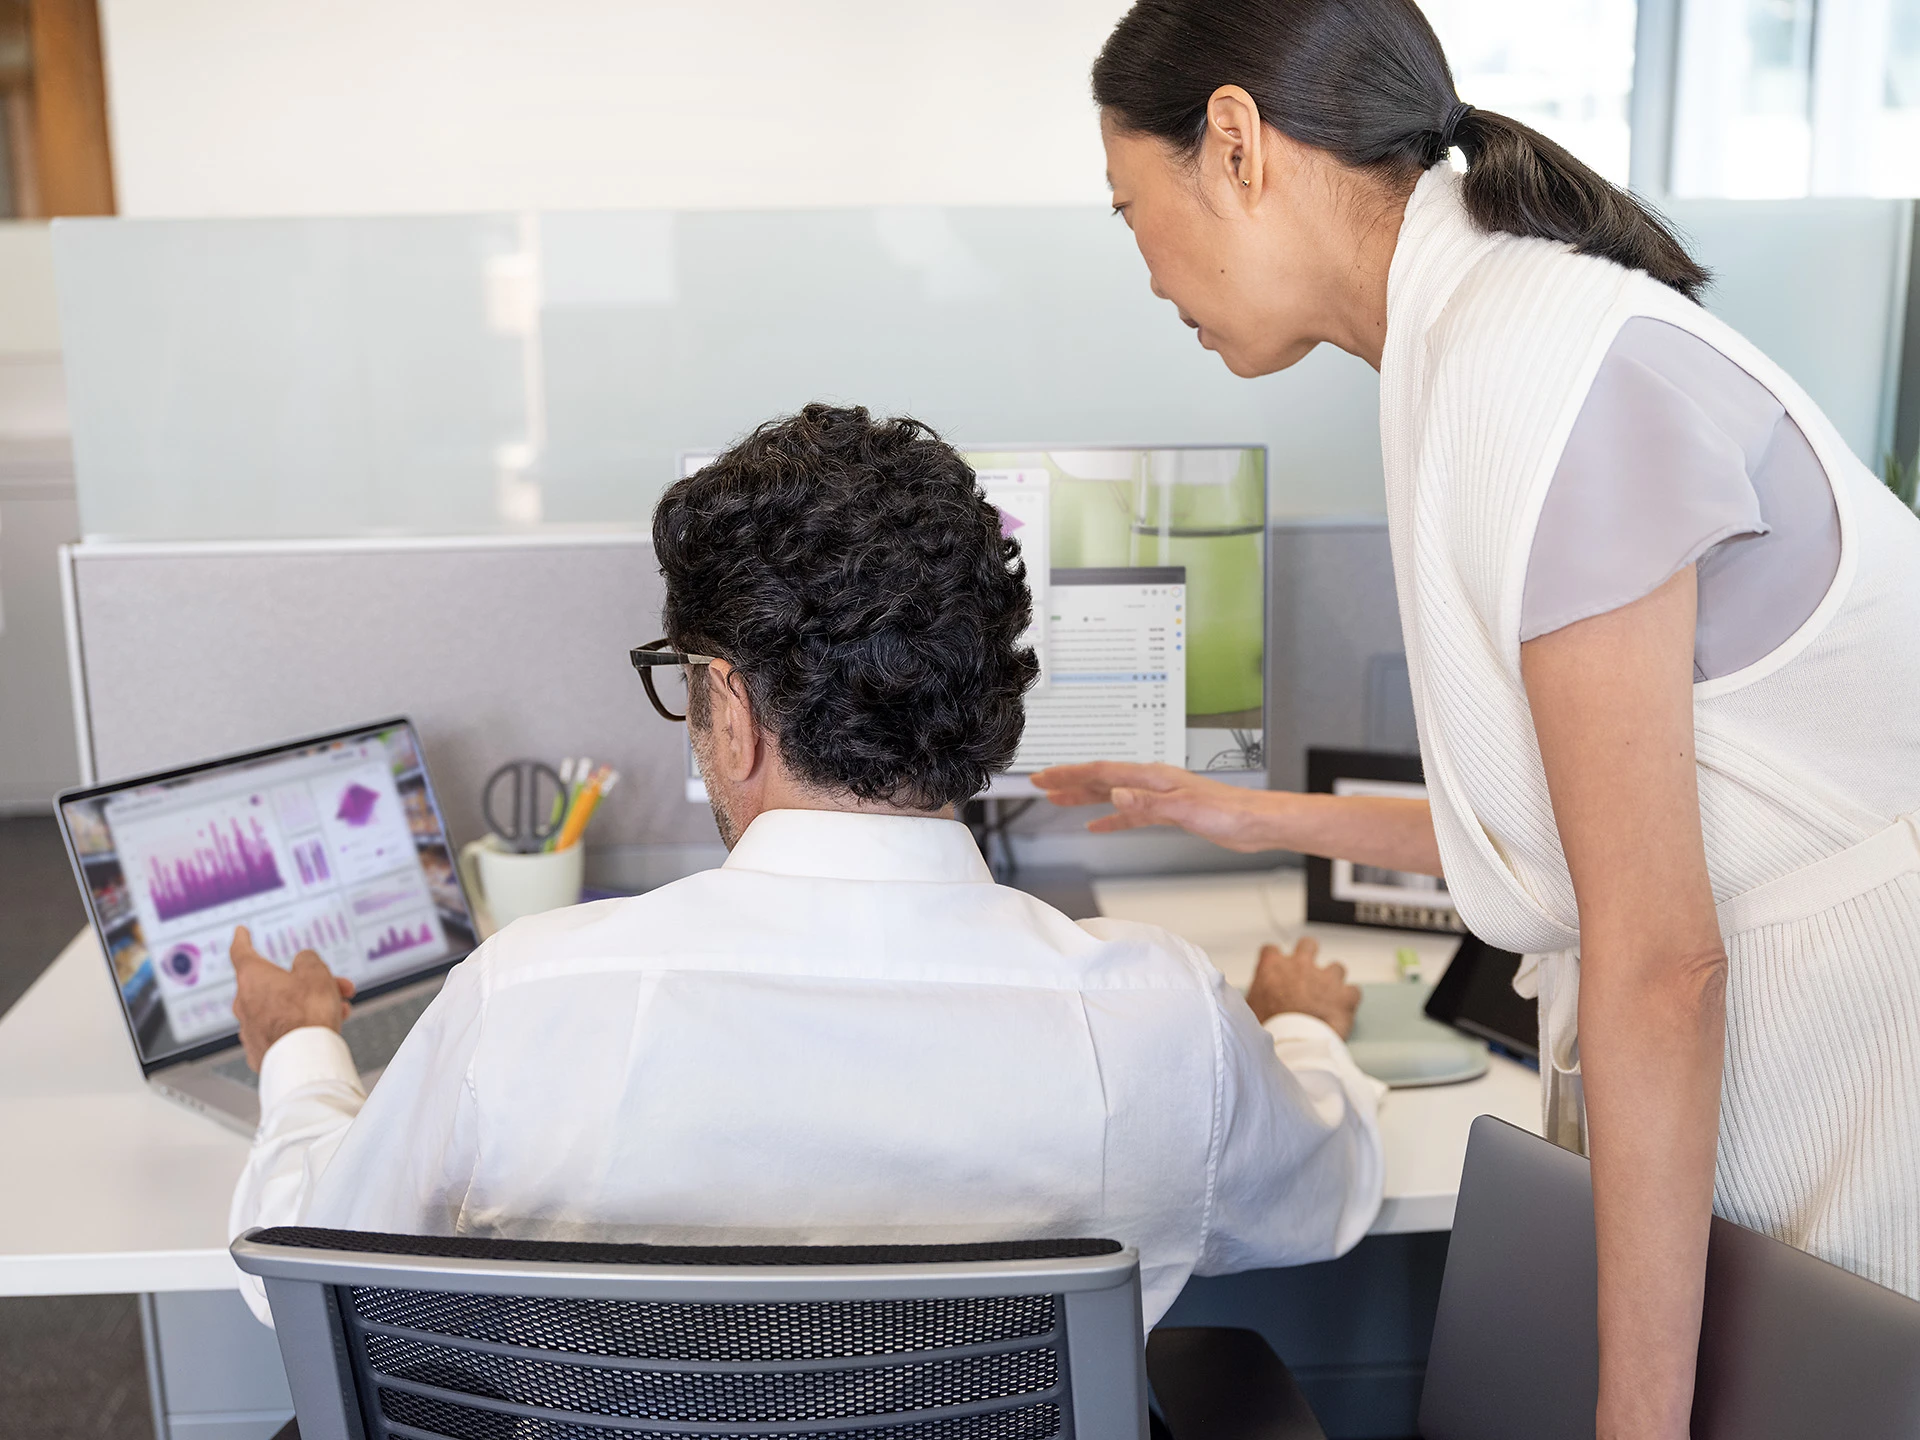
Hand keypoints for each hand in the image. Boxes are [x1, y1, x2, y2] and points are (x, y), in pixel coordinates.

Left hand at [230, 926, 354, 1070]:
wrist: (304, 1060)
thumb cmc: (307, 1016)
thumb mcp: (316, 973)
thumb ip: (308, 960)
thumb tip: (303, 962)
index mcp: (253, 978)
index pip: (242, 952)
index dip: (242, 940)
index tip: (240, 933)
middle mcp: (245, 1003)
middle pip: (275, 984)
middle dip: (305, 982)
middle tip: (333, 984)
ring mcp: (250, 1029)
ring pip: (281, 1009)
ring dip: (307, 1006)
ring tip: (338, 1010)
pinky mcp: (260, 1051)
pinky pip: (280, 1031)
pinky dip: (298, 1027)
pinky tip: (320, 1030)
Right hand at [1030, 761, 1288, 852]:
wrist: (1256, 823)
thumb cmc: (1230, 812)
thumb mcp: (1185, 808)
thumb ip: (1148, 803)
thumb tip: (1115, 795)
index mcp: (1153, 776)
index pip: (1101, 772)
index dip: (1070, 775)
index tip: (1044, 778)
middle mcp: (1152, 782)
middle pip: (1101, 779)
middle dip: (1069, 781)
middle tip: (1040, 785)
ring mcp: (1160, 796)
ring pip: (1112, 795)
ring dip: (1084, 798)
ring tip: (1059, 801)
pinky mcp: (1169, 813)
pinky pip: (1130, 814)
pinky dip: (1111, 819)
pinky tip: (1098, 826)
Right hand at [1243, 936, 1360, 1037]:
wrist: (1294, 1045)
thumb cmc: (1270, 1029)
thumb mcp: (1248, 1008)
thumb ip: (1254, 995)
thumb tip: (1246, 998)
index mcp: (1273, 966)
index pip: (1271, 950)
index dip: (1275, 960)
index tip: (1276, 971)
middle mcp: (1300, 965)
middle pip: (1307, 945)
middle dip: (1309, 956)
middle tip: (1306, 975)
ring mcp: (1325, 978)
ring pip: (1336, 967)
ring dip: (1333, 981)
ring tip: (1328, 997)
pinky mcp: (1345, 995)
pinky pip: (1353, 991)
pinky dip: (1349, 1000)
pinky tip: (1343, 1010)